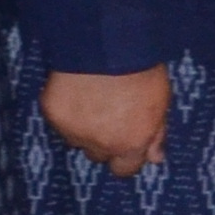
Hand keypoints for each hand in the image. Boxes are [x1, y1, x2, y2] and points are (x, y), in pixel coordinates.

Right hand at [41, 65, 171, 175]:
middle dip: (102, 141)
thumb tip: (155, 159)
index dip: (124, 156)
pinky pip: (58, 119)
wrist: (109, 44)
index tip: (124, 141)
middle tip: (106, 114)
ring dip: (81, 126)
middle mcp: (102, 144)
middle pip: (98, 155)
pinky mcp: (54, 113)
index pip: (124, 169)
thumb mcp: (161, 102)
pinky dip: (64, 108)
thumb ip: (156, 134)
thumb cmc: (142, 69)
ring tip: (91, 97)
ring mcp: (74, 131)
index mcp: (131, 143)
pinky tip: (75, 88)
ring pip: (75, 139)